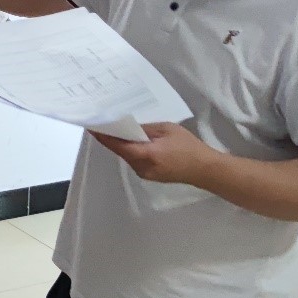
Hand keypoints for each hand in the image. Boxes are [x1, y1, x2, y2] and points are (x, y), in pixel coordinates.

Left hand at [90, 122, 216, 184]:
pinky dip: (131, 150)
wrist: (205, 169)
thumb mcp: (167, 130)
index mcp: (146, 155)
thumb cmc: (188, 146)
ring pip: (127, 156)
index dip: (104, 136)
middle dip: (112, 138)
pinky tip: (133, 141)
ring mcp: (144, 174)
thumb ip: (145, 129)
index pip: (119, 145)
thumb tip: (128, 127)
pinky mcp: (148, 176)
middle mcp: (141, 167)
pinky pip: (135, 160)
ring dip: (122, 144)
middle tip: (105, 122)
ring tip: (118, 128)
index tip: (92, 126)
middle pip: (121, 151)